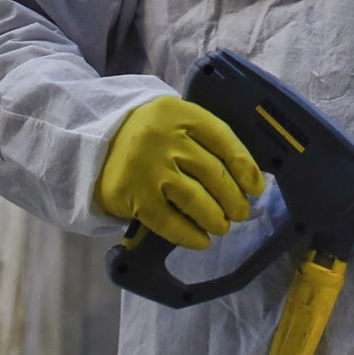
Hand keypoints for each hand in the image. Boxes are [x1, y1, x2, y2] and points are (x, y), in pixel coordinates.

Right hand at [93, 95, 265, 250]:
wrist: (96, 142)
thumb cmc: (149, 135)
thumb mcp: (176, 121)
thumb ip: (205, 140)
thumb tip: (247, 179)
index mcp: (180, 114)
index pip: (223, 139)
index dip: (246, 166)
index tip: (257, 188)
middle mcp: (165, 138)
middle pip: (213, 173)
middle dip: (234, 199)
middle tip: (241, 213)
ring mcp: (148, 168)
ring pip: (197, 200)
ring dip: (216, 218)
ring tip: (223, 226)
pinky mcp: (134, 196)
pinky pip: (170, 222)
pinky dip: (190, 235)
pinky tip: (201, 240)